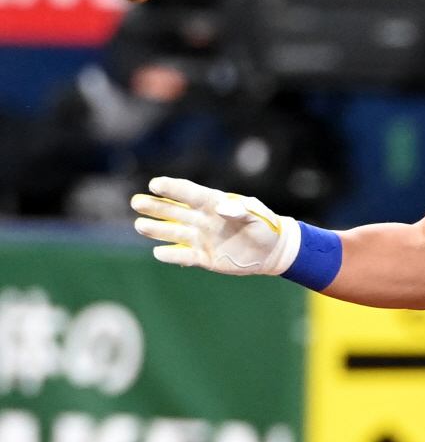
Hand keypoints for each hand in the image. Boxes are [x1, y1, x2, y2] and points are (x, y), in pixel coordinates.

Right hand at [130, 176, 299, 275]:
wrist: (271, 250)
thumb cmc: (265, 226)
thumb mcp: (258, 215)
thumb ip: (241, 210)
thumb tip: (221, 207)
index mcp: (214, 203)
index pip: (189, 193)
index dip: (172, 188)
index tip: (154, 184)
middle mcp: (203, 219)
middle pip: (174, 211)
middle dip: (155, 207)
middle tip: (136, 202)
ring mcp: (201, 238)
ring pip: (174, 232)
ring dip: (157, 229)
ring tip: (140, 226)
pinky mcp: (204, 257)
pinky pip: (185, 256)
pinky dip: (173, 255)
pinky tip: (159, 252)